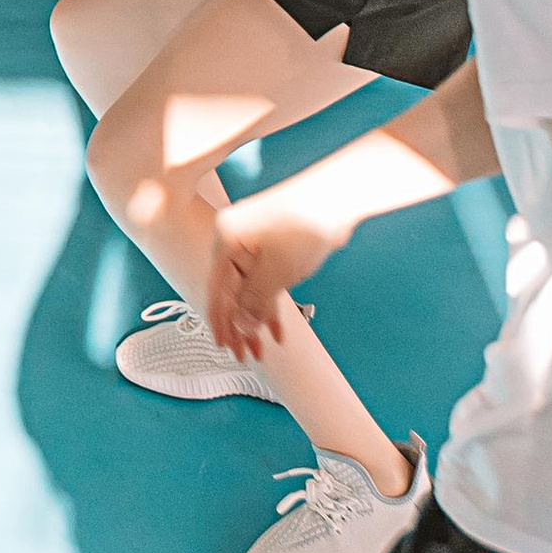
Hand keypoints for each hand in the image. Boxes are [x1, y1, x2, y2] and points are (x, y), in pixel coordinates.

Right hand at [206, 193, 345, 359]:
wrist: (334, 198)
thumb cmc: (304, 223)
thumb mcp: (276, 271)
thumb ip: (255, 301)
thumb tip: (242, 324)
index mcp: (226, 239)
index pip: (217, 289)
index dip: (220, 321)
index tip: (224, 345)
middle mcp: (234, 240)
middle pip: (231, 291)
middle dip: (239, 326)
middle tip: (245, 354)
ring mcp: (253, 243)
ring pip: (248, 289)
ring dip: (255, 319)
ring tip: (261, 348)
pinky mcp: (271, 248)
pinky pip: (264, 281)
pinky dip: (270, 304)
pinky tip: (277, 328)